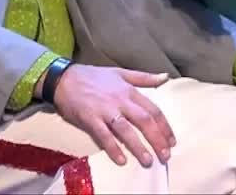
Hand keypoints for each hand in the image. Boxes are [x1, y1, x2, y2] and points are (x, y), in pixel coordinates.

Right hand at [52, 65, 175, 167]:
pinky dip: (113, 148)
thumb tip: (166, 78)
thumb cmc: (93, 76)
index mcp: (129, 90)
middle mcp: (120, 100)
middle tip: (165, 156)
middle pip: (144, 121)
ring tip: (147, 161)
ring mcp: (104, 110)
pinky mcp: (90, 118)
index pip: (153, 110)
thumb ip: (144, 78)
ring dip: (138, 146)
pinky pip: (103, 135)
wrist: (64, 78)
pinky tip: (121, 160)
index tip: (171, 141)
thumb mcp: (121, 73)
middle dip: (157, 139)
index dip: (164, 126)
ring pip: (126, 130)